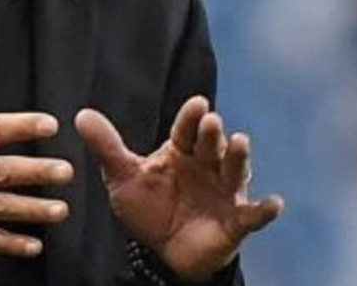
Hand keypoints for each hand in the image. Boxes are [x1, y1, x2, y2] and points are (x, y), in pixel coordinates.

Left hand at [75, 97, 283, 280]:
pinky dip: (265, 210)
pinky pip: (253, 215)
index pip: (186, 130)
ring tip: (241, 142)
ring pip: (234, 171)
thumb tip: (81, 115)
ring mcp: (223, 193)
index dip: (191, 118)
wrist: (163, 253)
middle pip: (211, 146)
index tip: (197, 104)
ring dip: (239, 158)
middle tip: (211, 122)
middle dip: (212, 134)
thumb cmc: (149, 208)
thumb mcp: (124, 178)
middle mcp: (206, 166)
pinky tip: (275, 204)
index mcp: (181, 152)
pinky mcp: (235, 222)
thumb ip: (107, 148)